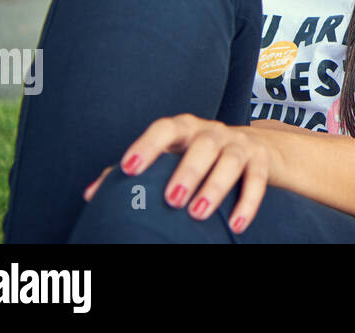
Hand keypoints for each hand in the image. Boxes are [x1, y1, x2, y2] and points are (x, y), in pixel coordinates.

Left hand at [82, 114, 276, 234]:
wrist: (257, 148)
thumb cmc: (199, 156)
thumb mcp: (172, 156)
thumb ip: (138, 171)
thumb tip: (92, 194)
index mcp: (186, 129)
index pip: (165, 128)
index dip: (147, 145)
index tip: (129, 169)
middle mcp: (214, 132)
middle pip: (203, 144)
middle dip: (188, 170)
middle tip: (171, 199)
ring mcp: (240, 144)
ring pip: (230, 159)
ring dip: (215, 186)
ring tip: (198, 213)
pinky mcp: (261, 160)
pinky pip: (257, 179)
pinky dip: (248, 202)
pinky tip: (236, 225)